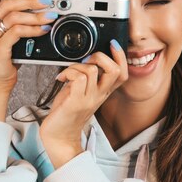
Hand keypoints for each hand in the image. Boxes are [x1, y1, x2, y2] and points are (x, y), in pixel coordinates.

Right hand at [0, 0, 55, 93]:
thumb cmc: (4, 62)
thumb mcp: (10, 39)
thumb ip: (18, 25)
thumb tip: (42, 13)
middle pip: (7, 1)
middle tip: (48, 0)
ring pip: (13, 16)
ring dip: (35, 15)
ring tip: (51, 16)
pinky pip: (17, 32)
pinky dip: (33, 29)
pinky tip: (43, 29)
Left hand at [39, 41, 128, 168]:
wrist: (58, 136)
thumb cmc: (66, 113)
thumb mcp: (80, 92)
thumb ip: (86, 78)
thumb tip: (83, 60)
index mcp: (103, 93)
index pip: (122, 74)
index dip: (121, 57)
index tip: (112, 44)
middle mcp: (100, 96)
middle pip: (114, 70)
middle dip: (100, 56)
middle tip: (86, 61)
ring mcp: (89, 99)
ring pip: (92, 70)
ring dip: (76, 66)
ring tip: (68, 73)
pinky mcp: (77, 102)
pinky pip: (79, 77)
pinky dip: (68, 72)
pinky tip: (61, 78)